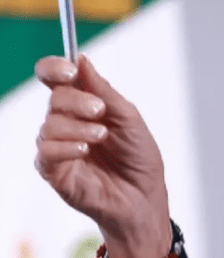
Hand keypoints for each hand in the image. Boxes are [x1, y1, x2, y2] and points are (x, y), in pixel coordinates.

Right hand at [34, 55, 171, 257]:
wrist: (144, 196)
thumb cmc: (139, 157)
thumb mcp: (128, 117)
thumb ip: (103, 90)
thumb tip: (81, 60)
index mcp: (83, 105)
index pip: (55, 78)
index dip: (54, 68)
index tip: (69, 69)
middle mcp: (66, 123)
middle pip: (54, 98)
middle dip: (77, 101)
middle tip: (99, 111)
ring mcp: (58, 147)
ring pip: (49, 125)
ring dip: (78, 128)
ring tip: (101, 137)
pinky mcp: (53, 172)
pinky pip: (46, 152)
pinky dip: (67, 147)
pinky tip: (85, 151)